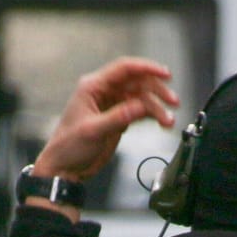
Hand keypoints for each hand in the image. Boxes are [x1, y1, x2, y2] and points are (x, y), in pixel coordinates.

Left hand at [31, 58, 178, 183]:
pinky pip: (140, 111)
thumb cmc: (68, 146)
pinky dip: (152, 116)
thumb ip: (118, 117)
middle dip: (157, 91)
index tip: (165, 74)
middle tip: (172, 102)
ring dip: (157, 107)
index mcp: (93, 87)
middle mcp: (104, 92)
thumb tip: (141, 106)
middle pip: (137, 82)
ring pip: (142, 98)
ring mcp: (112, 105)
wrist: (64, 168)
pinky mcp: (118, 118)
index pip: (124, 69)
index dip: (146, 68)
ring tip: (168, 120)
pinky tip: (162, 122)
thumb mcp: (93, 131)